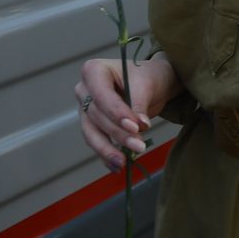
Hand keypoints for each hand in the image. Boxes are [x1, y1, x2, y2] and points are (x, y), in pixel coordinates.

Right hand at [74, 55, 182, 169]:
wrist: (153, 84)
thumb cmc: (149, 77)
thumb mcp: (147, 84)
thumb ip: (139, 104)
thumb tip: (139, 127)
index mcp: (94, 71)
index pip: (100, 95)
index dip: (116, 113)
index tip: (135, 127)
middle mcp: (85, 90)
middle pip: (97, 116)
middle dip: (118, 133)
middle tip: (139, 146)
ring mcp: (87, 109)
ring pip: (92, 133)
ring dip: (108, 149)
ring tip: (124, 162)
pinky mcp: (93, 126)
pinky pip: (96, 142)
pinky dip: (106, 155)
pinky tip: (117, 166)